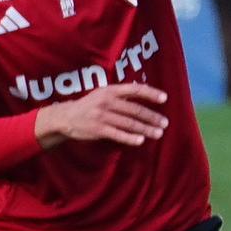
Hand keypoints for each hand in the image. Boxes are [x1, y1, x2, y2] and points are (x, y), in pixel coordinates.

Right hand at [35, 84, 168, 148]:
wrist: (66, 116)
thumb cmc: (90, 105)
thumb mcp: (103, 94)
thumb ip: (121, 94)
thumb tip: (145, 91)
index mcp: (110, 90)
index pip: (135, 89)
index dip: (150, 93)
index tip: (164, 98)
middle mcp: (107, 101)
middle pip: (135, 109)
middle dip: (152, 117)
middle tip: (165, 123)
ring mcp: (102, 116)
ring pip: (129, 123)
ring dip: (146, 129)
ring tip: (158, 133)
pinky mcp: (97, 129)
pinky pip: (117, 134)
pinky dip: (130, 138)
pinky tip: (140, 140)